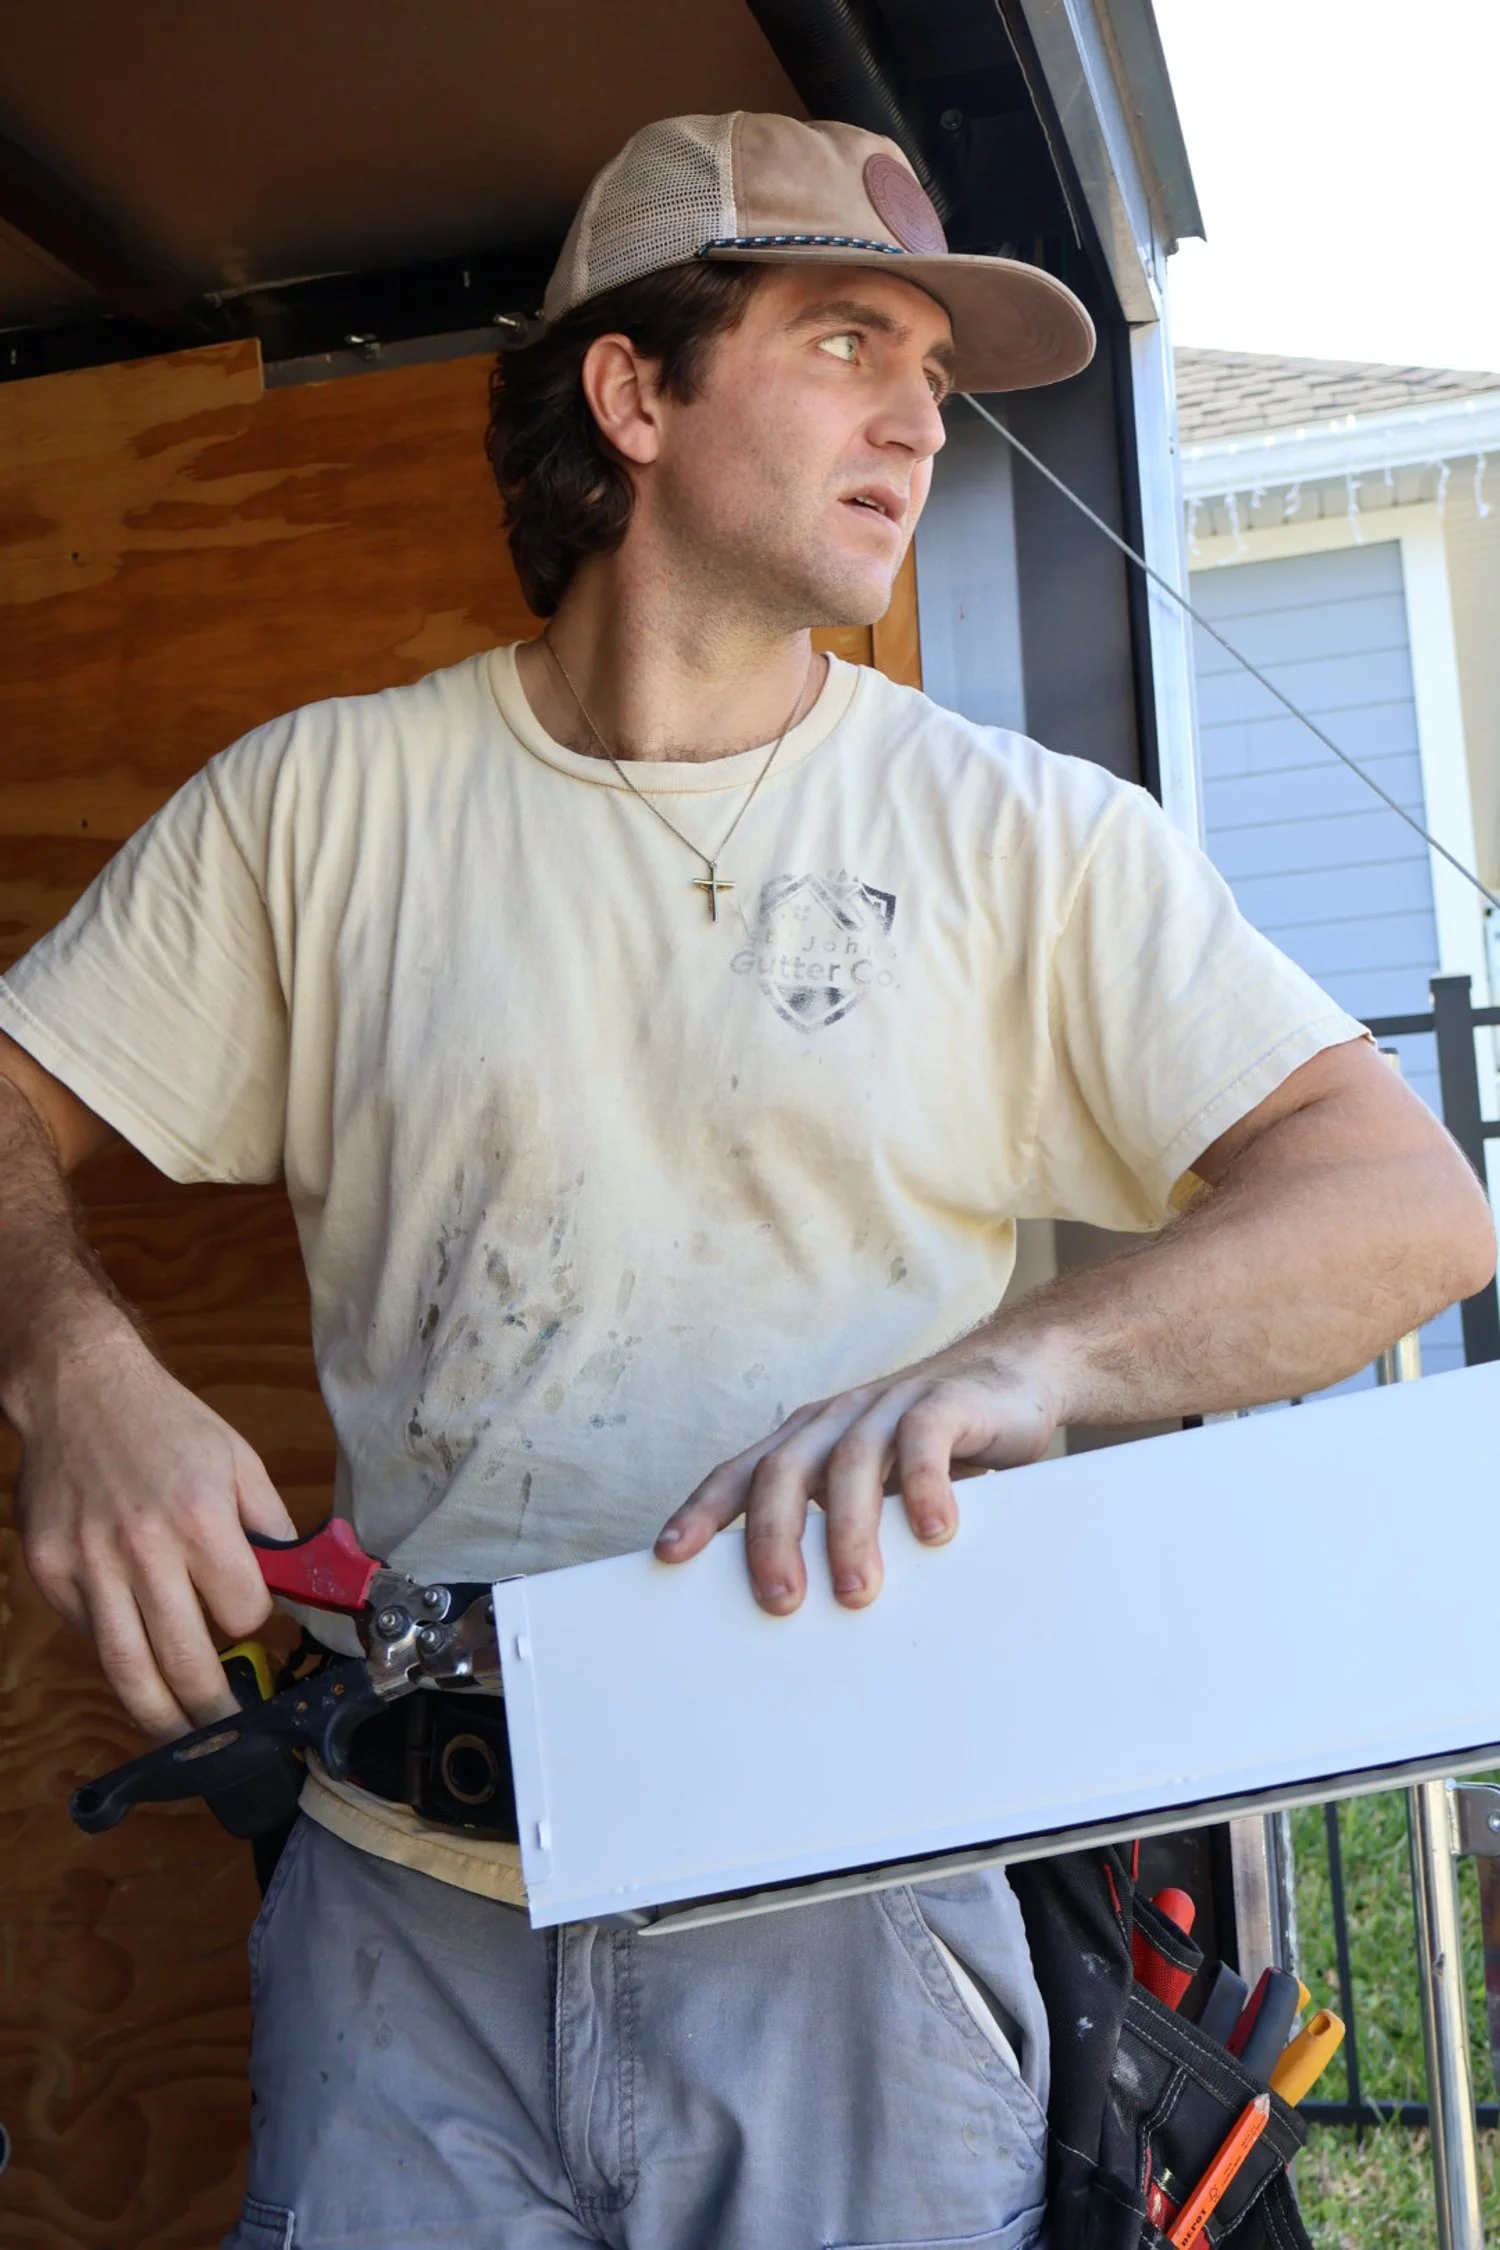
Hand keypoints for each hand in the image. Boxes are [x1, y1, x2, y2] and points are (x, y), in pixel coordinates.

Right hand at [15, 1317, 297, 1739]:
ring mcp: (88, 1563)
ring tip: (182, 1738)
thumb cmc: (168, 1424)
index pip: (241, 1612)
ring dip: (158, 1717)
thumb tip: (295, 1586)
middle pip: (183, 1659)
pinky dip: (111, 1648)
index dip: (252, 1623)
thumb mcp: (239, 1460)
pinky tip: (131, 1647)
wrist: (81, 1388)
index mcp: (202, 1517)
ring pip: (125, 1666)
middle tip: (230, 1734)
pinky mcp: (49, 1570)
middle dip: (213, 1710)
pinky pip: (86, 1631)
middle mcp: (144, 1546)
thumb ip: (269, 1526)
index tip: (250, 1620)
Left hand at [654, 1336, 1059, 1614]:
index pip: (740, 1475)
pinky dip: (925, 1485)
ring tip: (855, 1590)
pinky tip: (934, 1530)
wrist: (1011, 1373)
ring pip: (851, 1463)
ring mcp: (888, 1407)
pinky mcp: (945, 1403)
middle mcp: (836, 1420)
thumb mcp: (875, 1487)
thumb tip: (800, 1609)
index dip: (701, 1512)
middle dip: (773, 1536)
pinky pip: (924, 1440)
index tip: (670, 1556)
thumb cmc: (931, 1451)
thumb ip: (840, 1526)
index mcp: (807, 1442)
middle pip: (783, 1472)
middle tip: (779, 1600)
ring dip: (849, 1531)